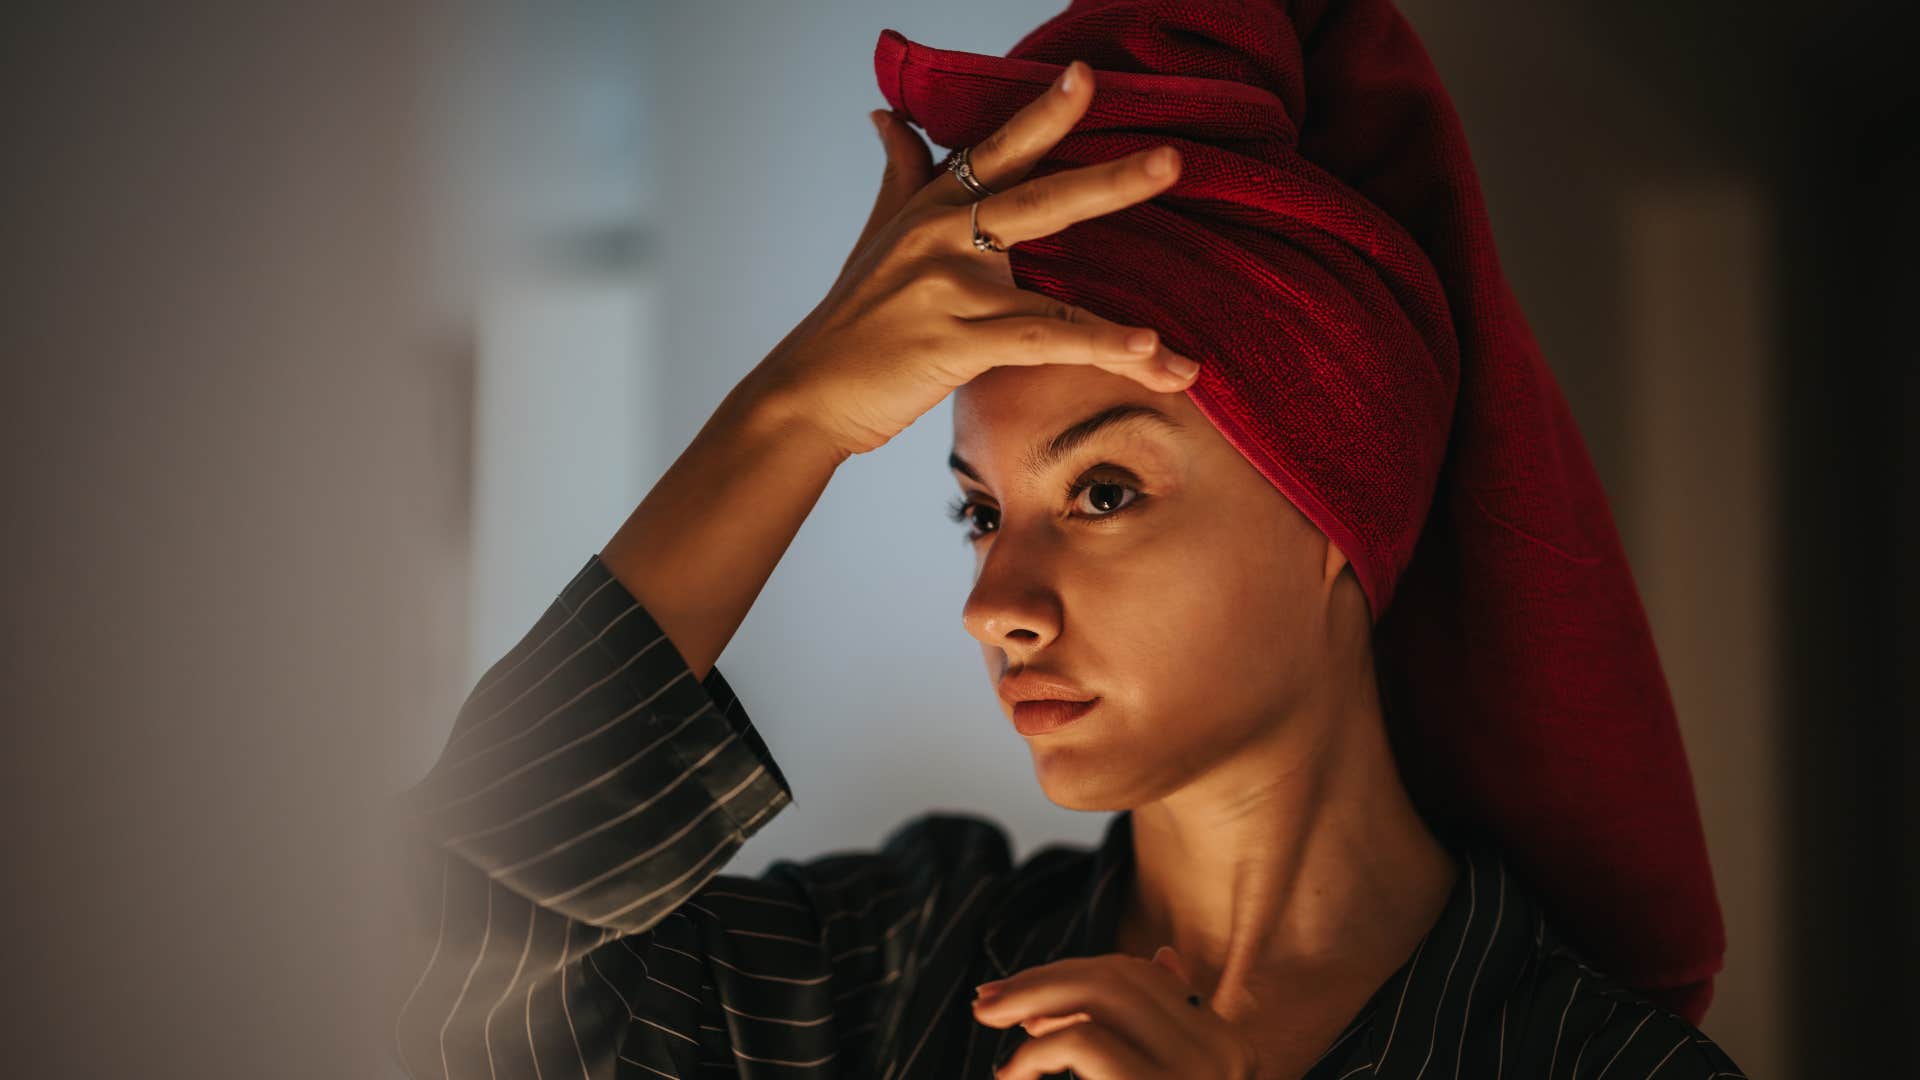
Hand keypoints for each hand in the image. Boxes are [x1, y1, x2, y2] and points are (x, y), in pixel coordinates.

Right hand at [744, 58, 1197, 458]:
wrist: (806, 393)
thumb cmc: (851, 321)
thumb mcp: (874, 236)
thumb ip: (898, 173)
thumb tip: (886, 114)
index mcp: (931, 210)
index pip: (996, 152)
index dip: (1043, 114)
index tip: (1086, 75)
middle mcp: (940, 239)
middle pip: (1038, 201)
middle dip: (1109, 183)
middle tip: (1171, 161)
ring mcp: (947, 290)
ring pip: (1052, 296)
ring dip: (1119, 326)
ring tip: (1175, 342)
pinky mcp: (953, 344)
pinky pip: (1038, 344)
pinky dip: (1094, 351)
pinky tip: (1144, 357)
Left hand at [970, 945, 1258, 1078]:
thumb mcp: (1170, 1075)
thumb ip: (1167, 1026)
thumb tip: (1162, 957)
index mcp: (1233, 1048)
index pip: (1146, 979)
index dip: (1078, 977)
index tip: (1024, 1005)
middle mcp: (1227, 1056)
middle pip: (1119, 979)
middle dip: (1045, 982)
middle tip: (985, 1001)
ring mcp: (1199, 1074)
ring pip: (1100, 996)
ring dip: (1033, 1002)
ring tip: (990, 1023)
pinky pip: (1083, 1041)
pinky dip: (1034, 1054)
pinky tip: (1014, 1075)